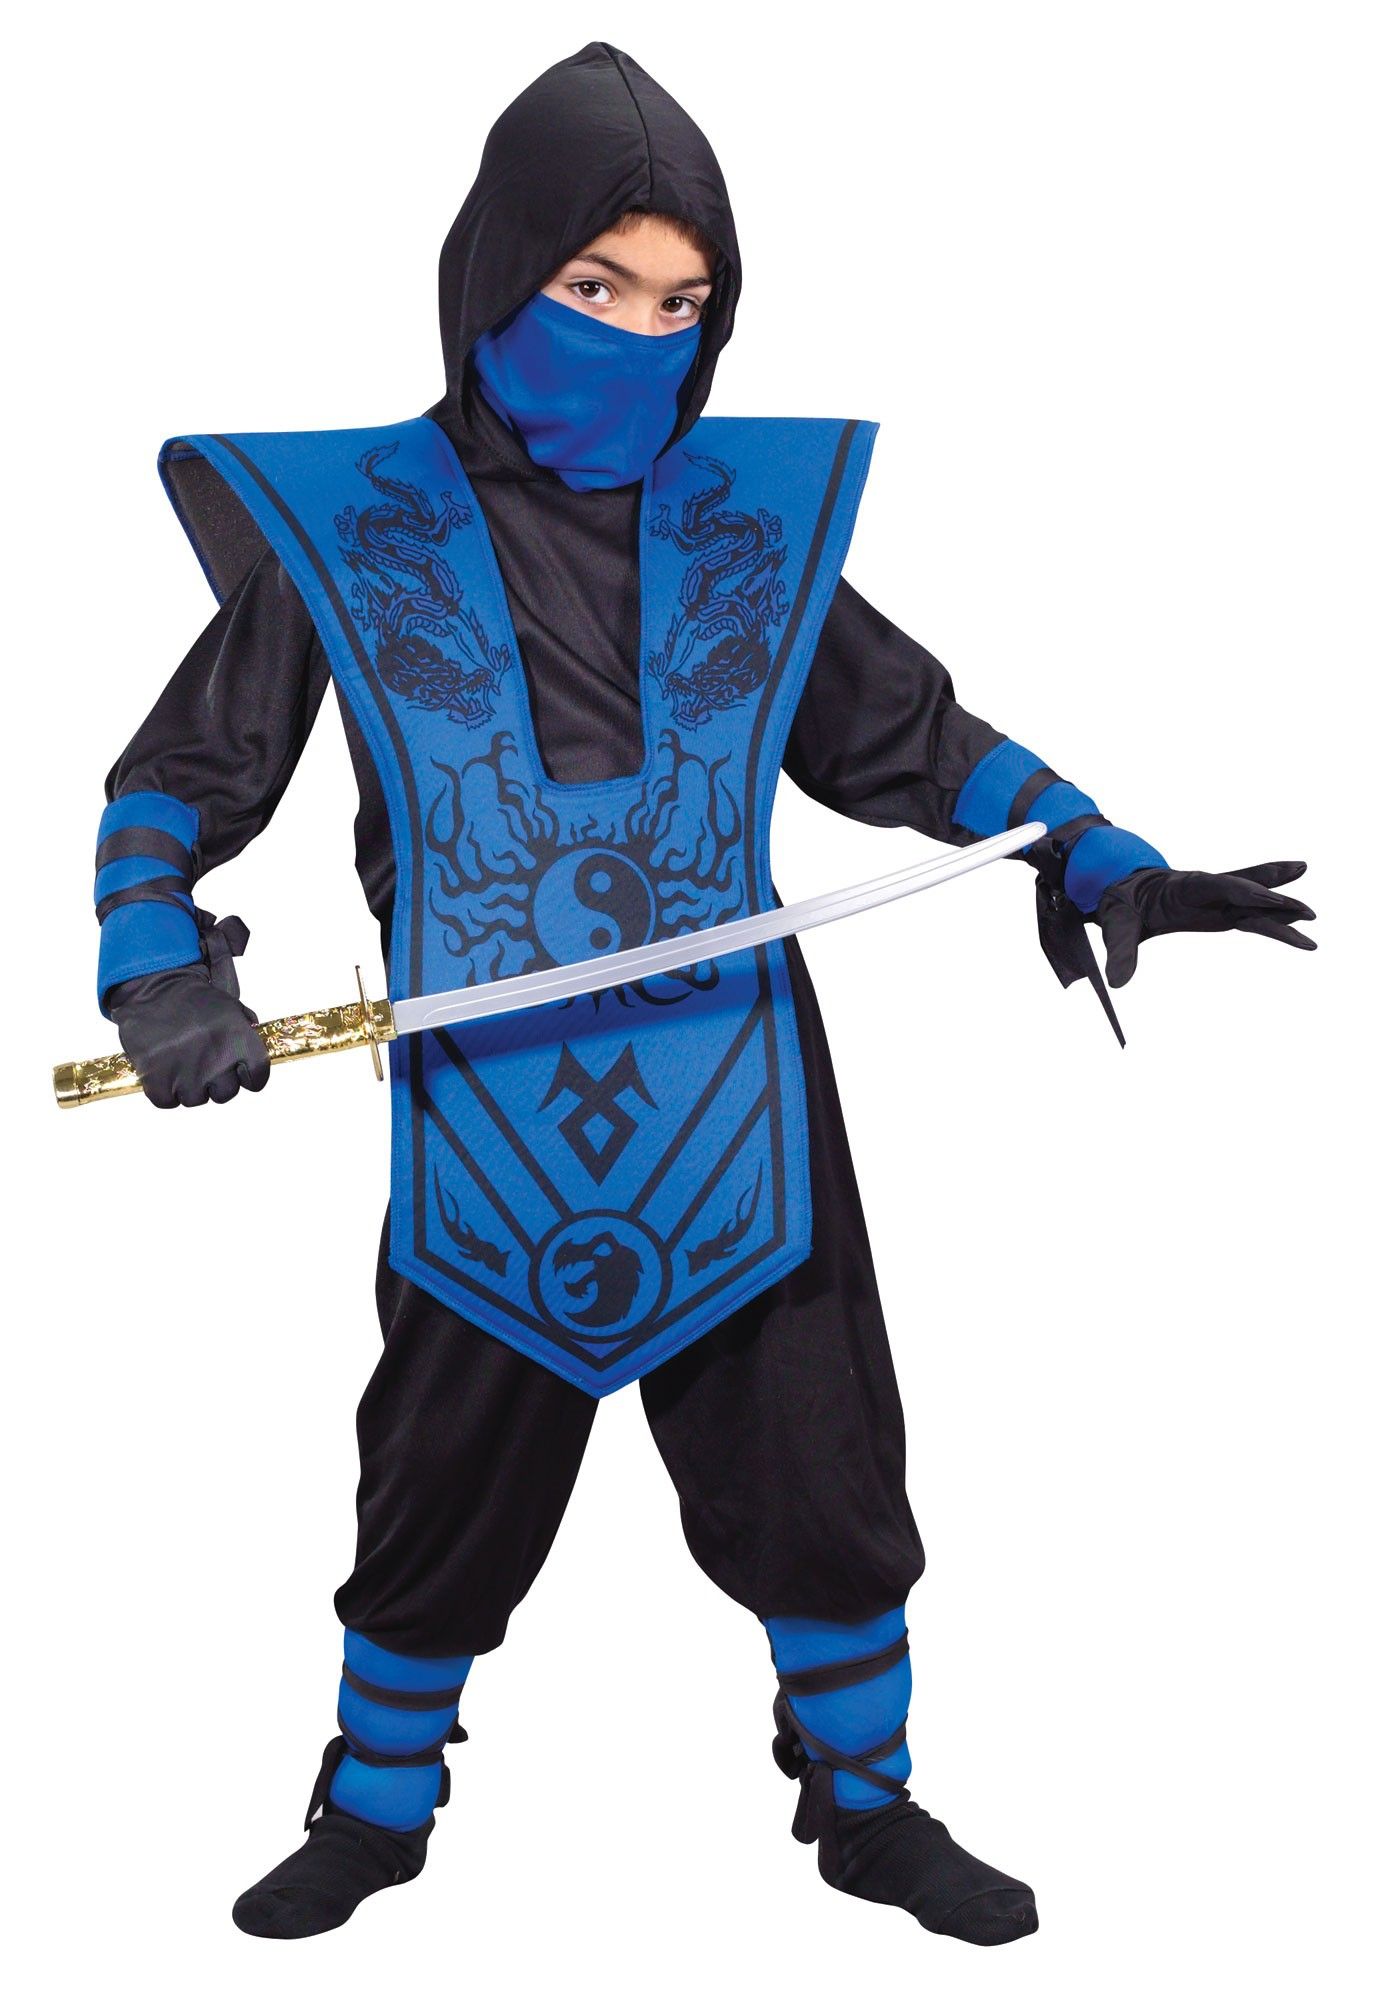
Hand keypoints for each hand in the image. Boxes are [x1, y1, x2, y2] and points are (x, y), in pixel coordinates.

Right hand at [107, 961, 270, 1107]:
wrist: (151, 990)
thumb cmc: (192, 999)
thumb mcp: (229, 1006)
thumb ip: (246, 1029)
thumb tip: (254, 1049)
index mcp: (239, 1040)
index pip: (258, 1077)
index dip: (250, 1078)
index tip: (241, 1074)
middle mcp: (217, 1060)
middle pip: (226, 1094)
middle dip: (216, 1083)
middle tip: (203, 1065)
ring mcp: (187, 1073)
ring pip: (195, 1099)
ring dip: (188, 1086)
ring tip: (179, 1062)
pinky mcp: (157, 1080)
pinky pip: (167, 1101)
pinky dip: (164, 1091)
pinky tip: (162, 1071)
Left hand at [1096, 861, 1315, 988]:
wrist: (1127, 892)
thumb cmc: (1122, 904)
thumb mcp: (1117, 927)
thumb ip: (1120, 953)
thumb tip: (1117, 984)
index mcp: (1183, 886)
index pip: (1216, 885)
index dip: (1241, 891)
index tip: (1265, 900)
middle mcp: (1207, 888)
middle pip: (1246, 887)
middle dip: (1273, 896)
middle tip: (1302, 908)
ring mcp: (1218, 899)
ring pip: (1257, 900)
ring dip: (1284, 906)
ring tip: (1312, 915)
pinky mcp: (1222, 913)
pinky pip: (1253, 916)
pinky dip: (1275, 922)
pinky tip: (1298, 927)